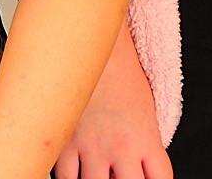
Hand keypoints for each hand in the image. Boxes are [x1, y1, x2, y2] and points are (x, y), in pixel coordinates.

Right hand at [53, 31, 170, 178]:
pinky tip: (70, 174)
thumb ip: (145, 138)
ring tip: (94, 173)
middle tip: (118, 175)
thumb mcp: (146, 106)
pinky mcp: (65, 142)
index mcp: (145, 140)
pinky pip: (65, 177)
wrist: (93, 46)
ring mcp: (92, 148)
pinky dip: (68, 178)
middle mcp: (121, 149)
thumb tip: (139, 157)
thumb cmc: (120, 68)